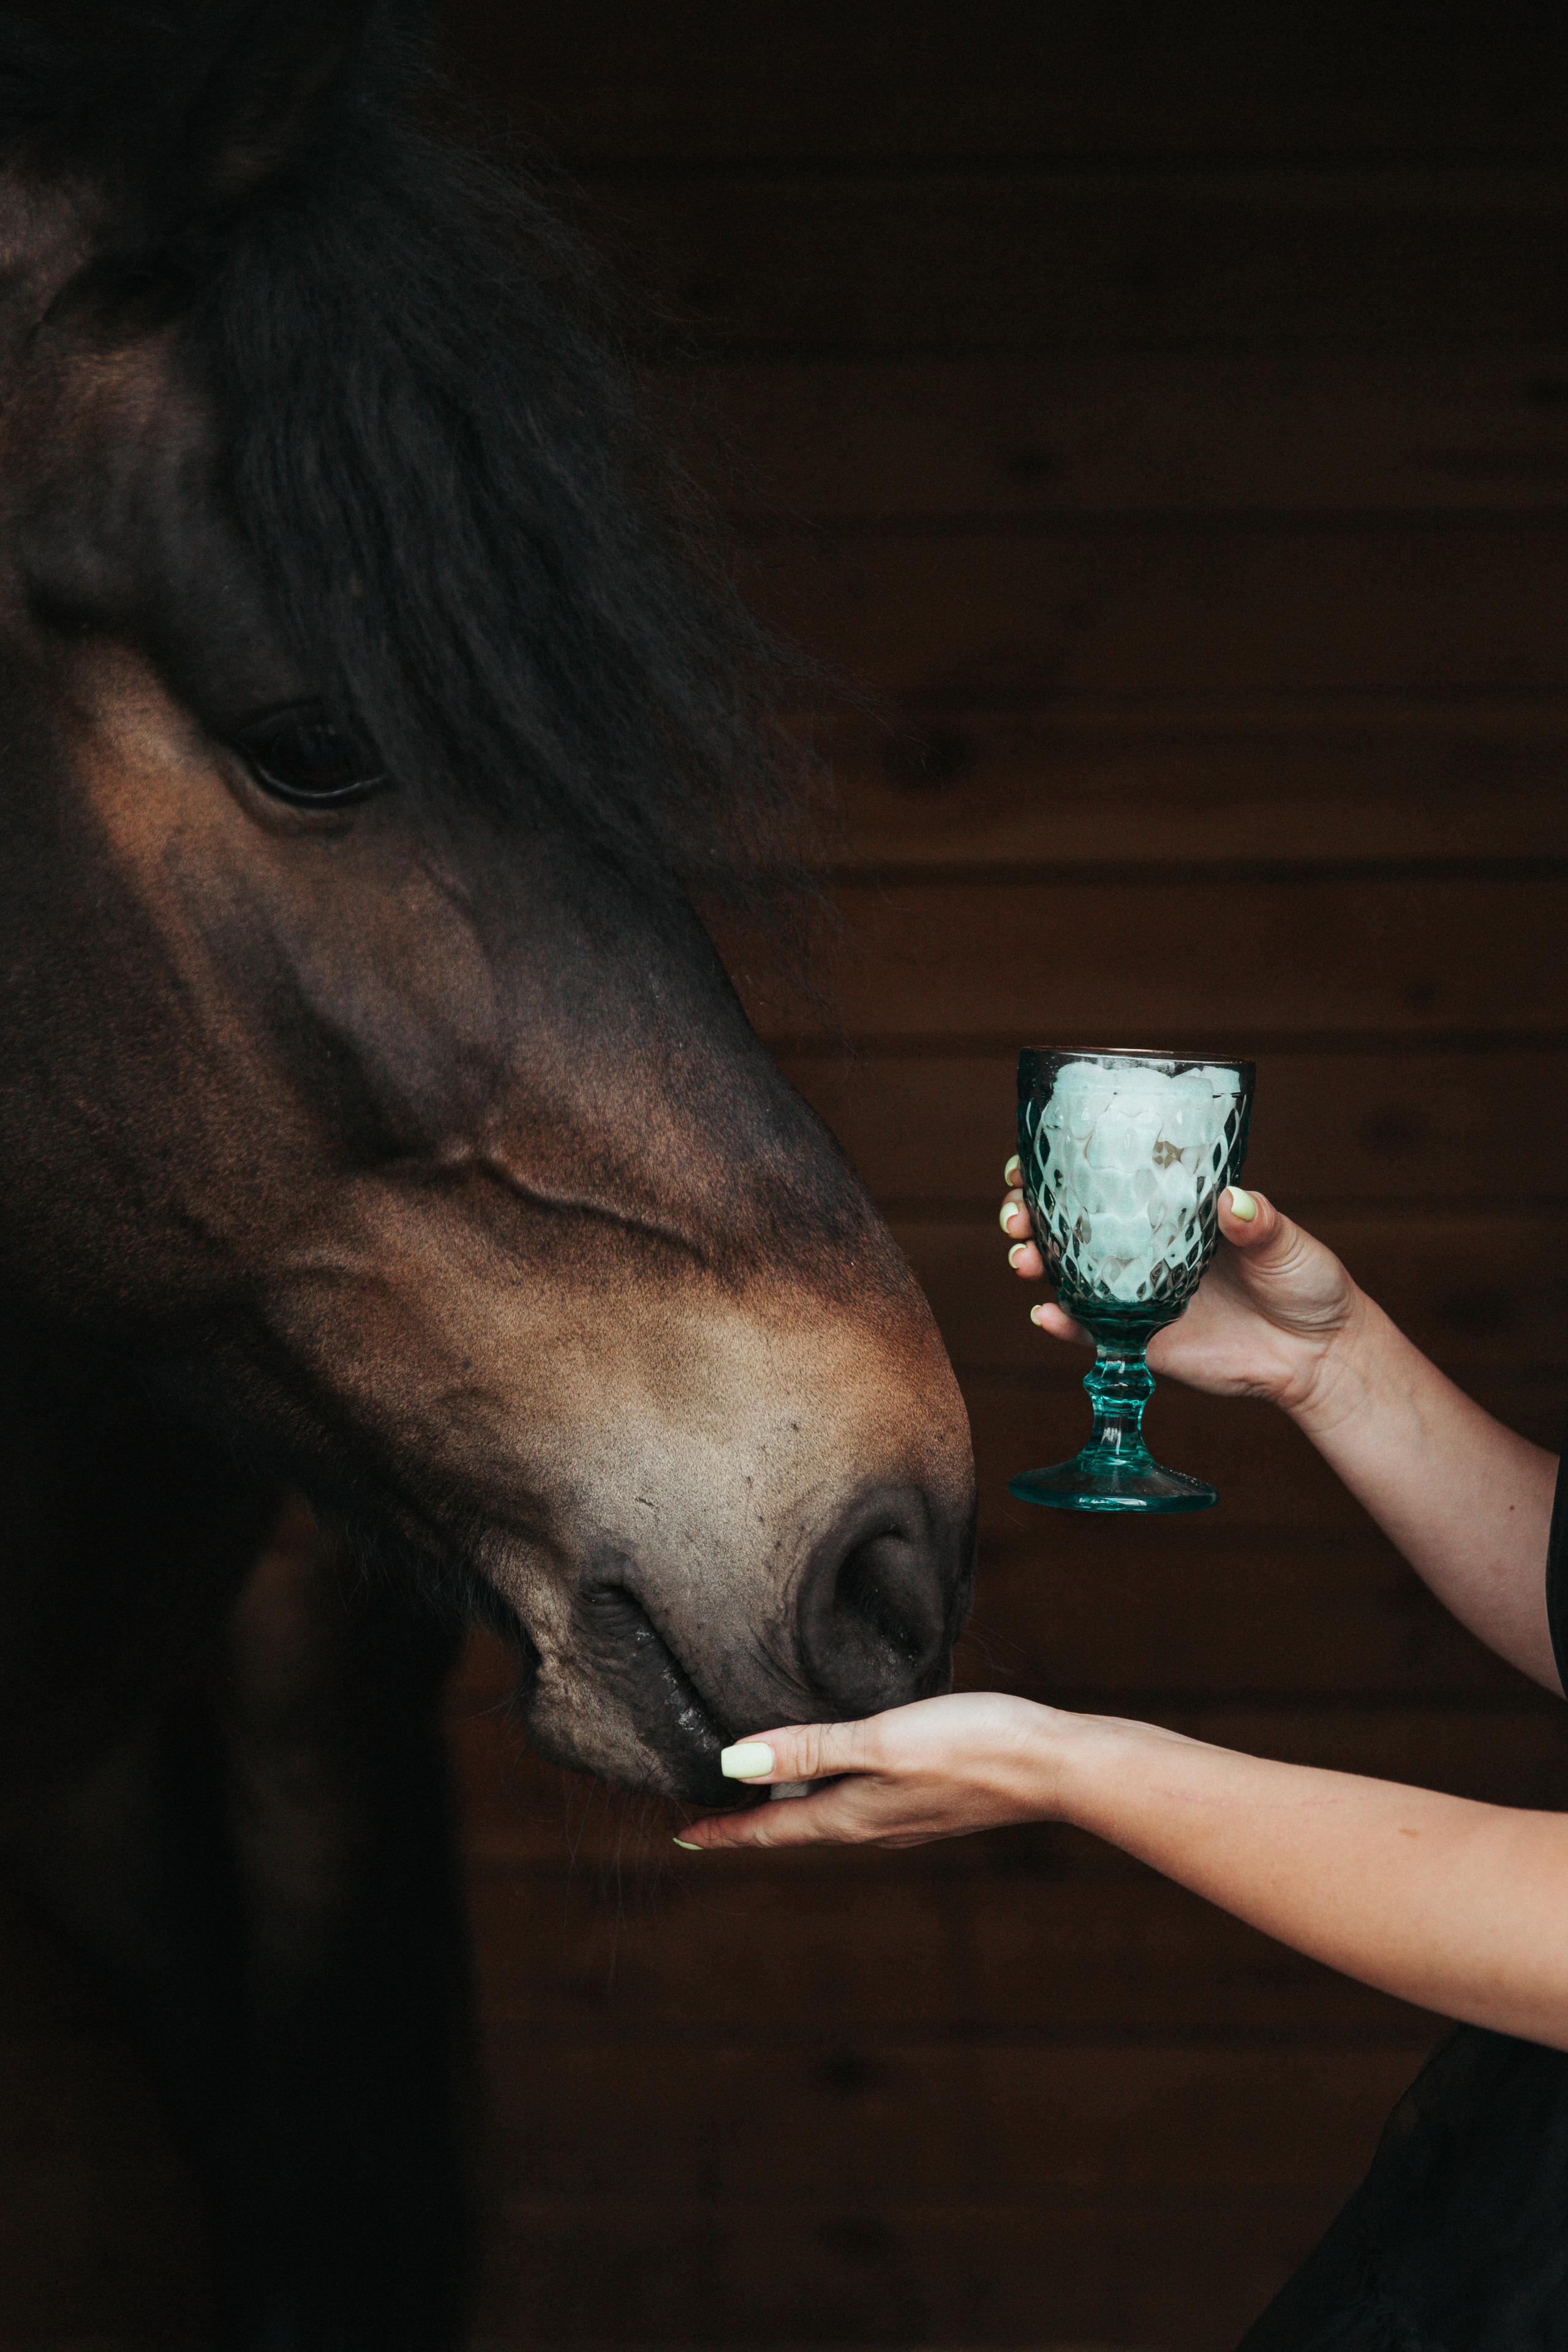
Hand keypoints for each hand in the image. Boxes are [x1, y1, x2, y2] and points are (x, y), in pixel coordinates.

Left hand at [674, 1691, 1062, 1851]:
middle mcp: (871, 1825)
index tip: (682, 1834)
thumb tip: (734, 1763)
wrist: (1052, 1765)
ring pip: (827, 1813)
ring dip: (789, 1803)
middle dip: (749, 1819)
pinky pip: (860, 1800)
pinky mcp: (929, 1801)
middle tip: (708, 1810)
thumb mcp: (880, 1739)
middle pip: (793, 1825)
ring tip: (761, 1787)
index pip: (769, 1828)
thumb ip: (810, 1748)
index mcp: (851, 1815)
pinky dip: (829, 1788)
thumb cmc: (968, 1746)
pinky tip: (838, 1767)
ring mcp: (903, 1818)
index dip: (722, 1829)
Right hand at [999, 1155, 1362, 1414]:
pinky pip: (1089, 1332)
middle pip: (1066, 1224)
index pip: (1103, 1180)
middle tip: (1017, 1215)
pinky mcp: (1139, 1340)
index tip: (1030, 1163)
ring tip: (1024, 1259)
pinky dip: (1061, 1323)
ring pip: (1066, 1274)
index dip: (1057, 1170)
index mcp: (1171, 1210)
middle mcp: (1144, 1247)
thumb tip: (1234, 1200)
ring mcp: (1136, 1294)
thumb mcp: (1287, 1243)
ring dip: (1034, 1262)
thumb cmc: (1306, 1283)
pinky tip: (1045, 1314)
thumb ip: (1260, 1222)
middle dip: (1027, 1214)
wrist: (1318, 1355)